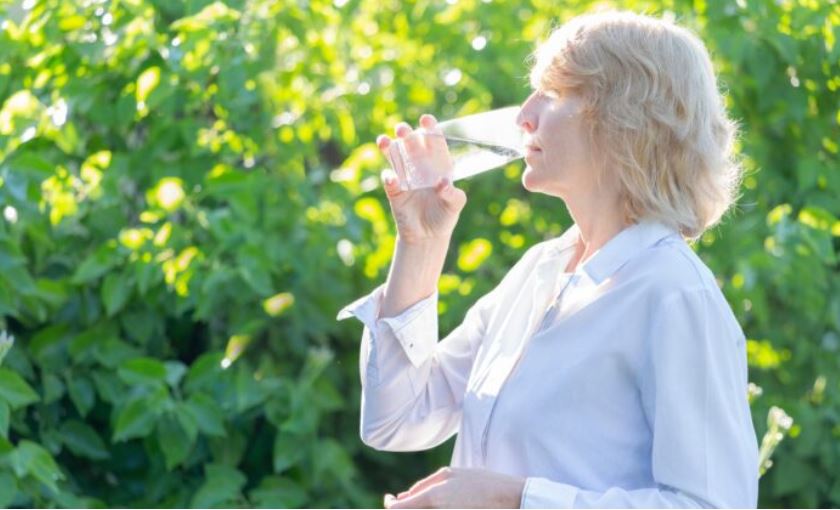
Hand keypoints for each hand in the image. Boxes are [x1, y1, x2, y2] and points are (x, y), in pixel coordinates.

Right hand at [377, 114, 466, 244]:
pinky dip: (389, 177)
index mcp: (438, 163)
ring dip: (388, 146)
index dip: (430, 128)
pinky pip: (389, 179)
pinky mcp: (394, 189)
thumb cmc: (444, 216)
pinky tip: (392, 178)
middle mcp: (420, 165)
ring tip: (384, 141)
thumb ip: (452, 194)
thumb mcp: (454, 206)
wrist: (427, 236)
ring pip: (395, 155)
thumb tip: (443, 183)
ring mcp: (405, 175)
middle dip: (406, 133)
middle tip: (402, 130)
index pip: (434, 141)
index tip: (426, 119)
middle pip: (411, 143)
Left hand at [383, 467, 525, 508]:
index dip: (390, 506)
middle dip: (402, 507)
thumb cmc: (479, 482)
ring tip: (416, 501)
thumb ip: (423, 486)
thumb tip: (404, 497)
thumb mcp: (450, 475)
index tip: (389, 499)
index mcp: (433, 498)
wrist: (506, 497)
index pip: (399, 509)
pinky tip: (434, 505)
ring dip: (416, 508)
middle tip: (398, 500)